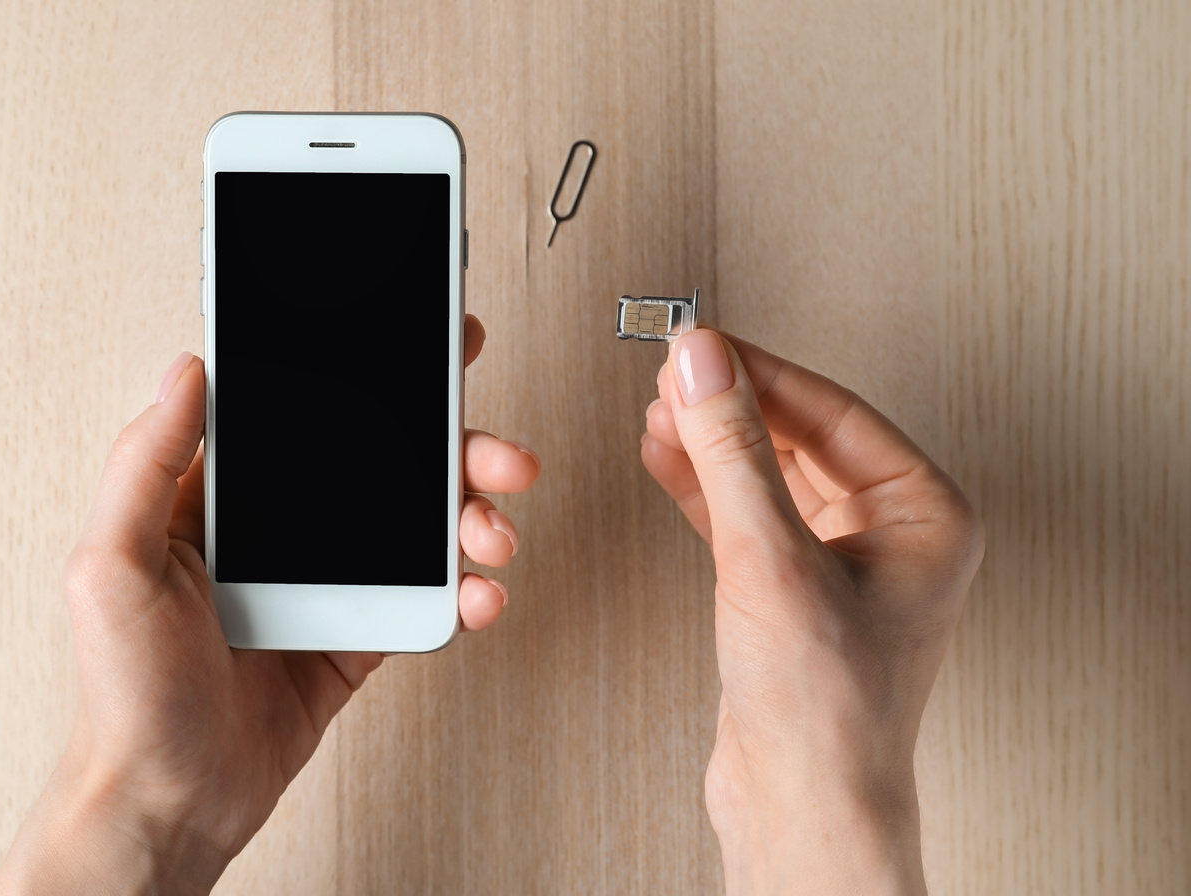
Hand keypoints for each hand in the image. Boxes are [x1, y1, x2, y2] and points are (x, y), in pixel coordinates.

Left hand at [0, 314, 539, 894]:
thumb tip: (185, 372)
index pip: (308, 416)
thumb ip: (144, 464)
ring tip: (493, 534)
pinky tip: (479, 594)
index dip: (373, 377)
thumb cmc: (127, 696)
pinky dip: (465, 593)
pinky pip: (425, 598)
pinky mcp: (359, 634)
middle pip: (387, 465)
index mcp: (223, 500)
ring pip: (419, 527)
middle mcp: (282, 531)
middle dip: (455, 451)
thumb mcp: (110, 567)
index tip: (429, 352)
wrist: (172, 803)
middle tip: (498, 456)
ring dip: (473, 518)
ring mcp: (327, 583)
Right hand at [641, 329, 982, 895]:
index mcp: (926, 515)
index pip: (834, 412)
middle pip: (801, 438)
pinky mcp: (792, 592)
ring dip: (713, 443)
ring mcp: (840, 564)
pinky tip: (670, 460)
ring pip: (769, 476)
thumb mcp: (770, 557)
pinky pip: (747, 517)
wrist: (801, 804)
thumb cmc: (827, 709)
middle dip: (733, 408)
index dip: (762, 373)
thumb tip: (705, 366)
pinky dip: (705, 488)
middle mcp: (892, 535)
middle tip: (676, 374)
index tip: (703, 347)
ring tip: (662, 413)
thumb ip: (733, 451)